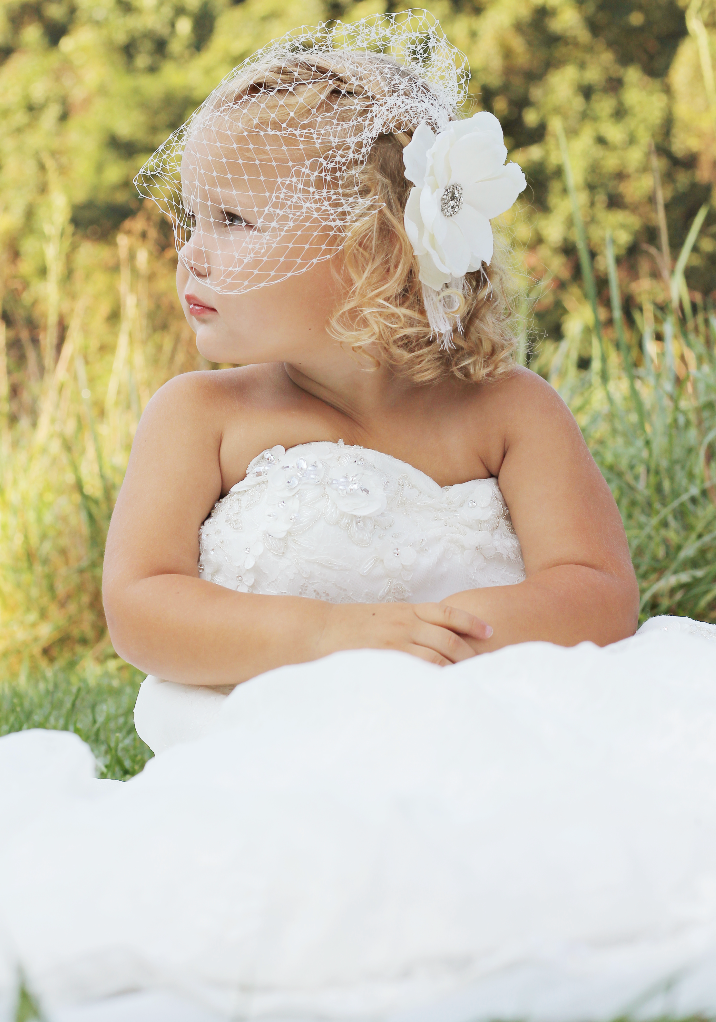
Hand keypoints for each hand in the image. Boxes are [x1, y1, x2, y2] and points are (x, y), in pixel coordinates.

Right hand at [315, 601, 492, 666]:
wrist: (320, 630)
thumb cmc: (351, 625)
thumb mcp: (383, 615)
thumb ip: (407, 623)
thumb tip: (431, 636)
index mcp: (406, 610)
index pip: (447, 612)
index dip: (471, 622)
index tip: (489, 632)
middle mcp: (404, 624)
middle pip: (448, 638)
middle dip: (468, 654)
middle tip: (483, 667)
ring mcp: (396, 642)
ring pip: (437, 657)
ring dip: (454, 670)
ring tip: (468, 683)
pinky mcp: (386, 659)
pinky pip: (417, 671)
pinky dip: (433, 680)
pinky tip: (443, 690)